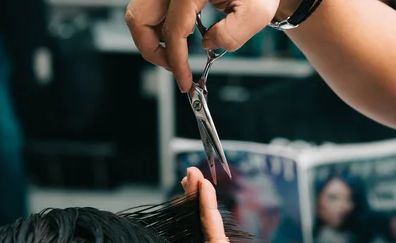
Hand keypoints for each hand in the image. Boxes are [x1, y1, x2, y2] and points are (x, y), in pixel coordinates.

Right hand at [125, 0, 281, 91]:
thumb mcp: (256, 12)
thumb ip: (232, 34)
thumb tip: (208, 44)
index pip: (172, 31)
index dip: (176, 62)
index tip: (184, 81)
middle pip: (139, 18)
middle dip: (152, 50)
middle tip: (173, 66)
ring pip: (140, 13)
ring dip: (152, 38)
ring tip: (176, 52)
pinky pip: (152, 8)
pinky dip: (160, 26)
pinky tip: (181, 35)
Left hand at [181, 167, 313, 242]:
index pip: (207, 242)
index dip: (204, 212)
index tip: (202, 185)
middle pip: (196, 236)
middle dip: (192, 203)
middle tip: (190, 174)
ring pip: (202, 240)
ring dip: (198, 212)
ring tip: (194, 185)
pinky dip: (210, 226)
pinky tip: (207, 216)